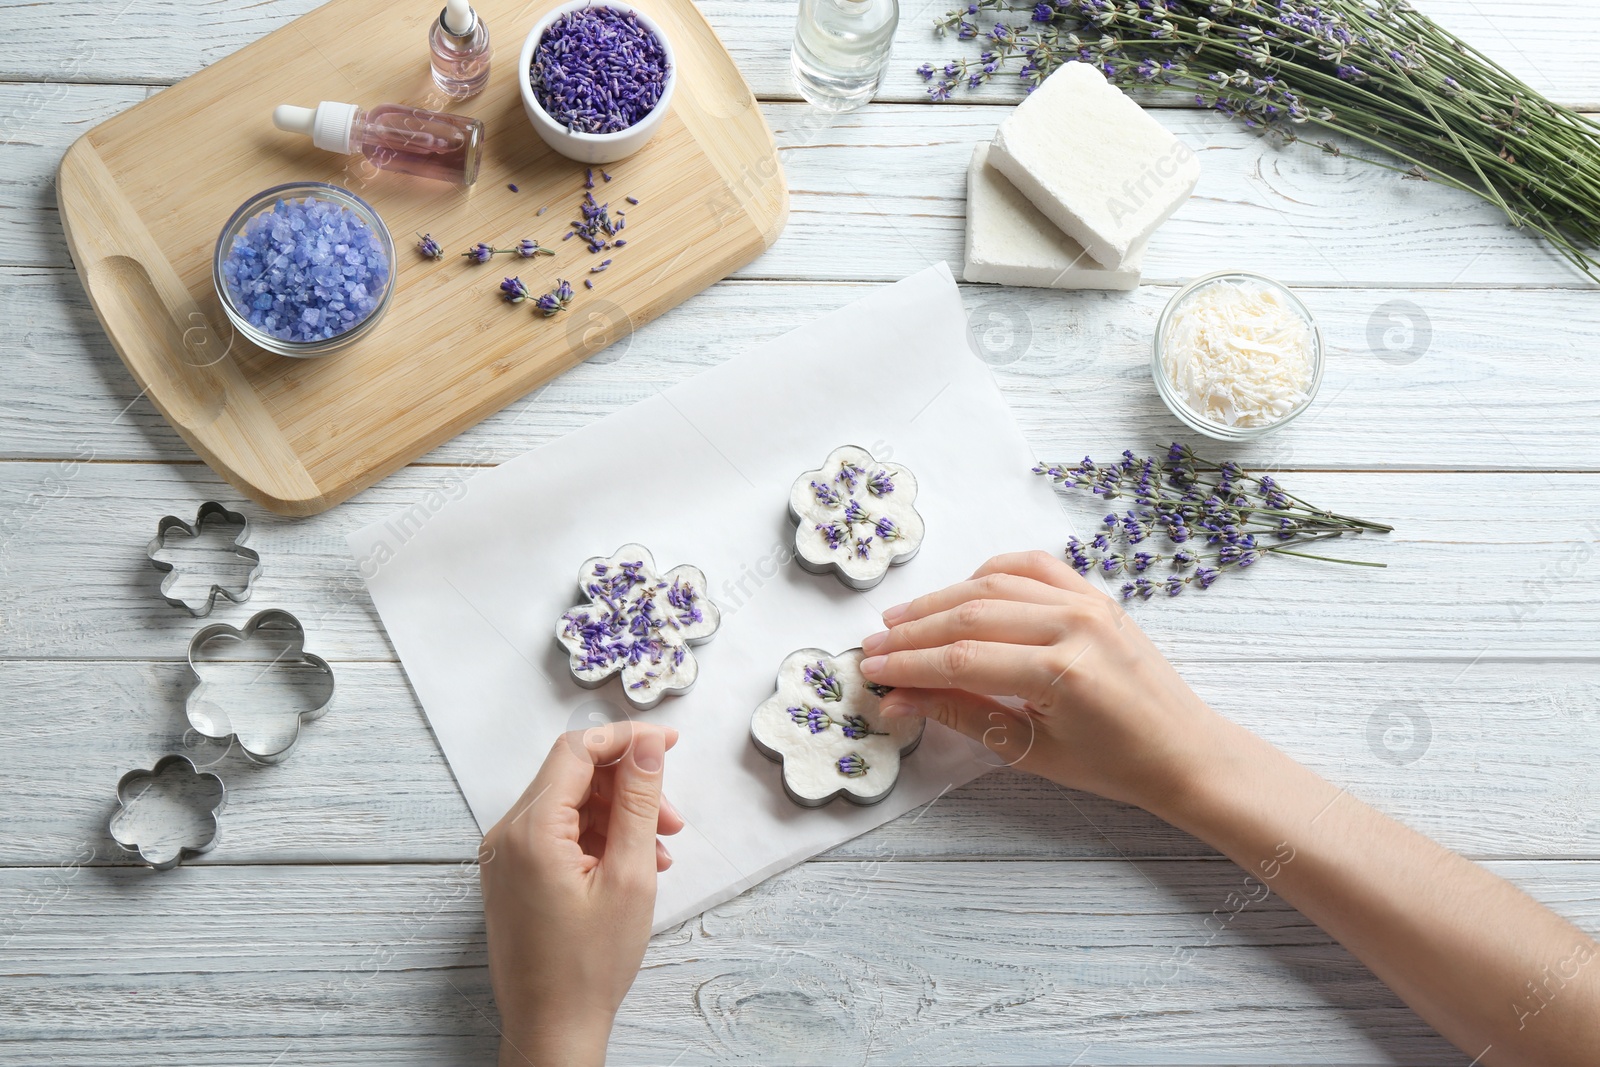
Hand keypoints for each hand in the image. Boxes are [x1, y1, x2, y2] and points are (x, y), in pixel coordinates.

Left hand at [480, 722, 683, 1066]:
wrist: (552, 1029)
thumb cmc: (588, 966)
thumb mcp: (629, 876)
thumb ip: (639, 802)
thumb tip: (648, 747)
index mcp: (530, 830)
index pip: (577, 750)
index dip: (626, 739)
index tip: (669, 743)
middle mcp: (507, 835)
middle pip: (574, 777)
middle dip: (629, 787)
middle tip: (673, 818)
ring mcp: (506, 857)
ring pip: (571, 807)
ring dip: (620, 817)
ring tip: (660, 852)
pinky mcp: (514, 876)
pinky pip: (560, 836)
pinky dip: (600, 840)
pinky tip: (635, 866)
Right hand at [858, 550, 1224, 811]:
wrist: (1184, 751)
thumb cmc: (1113, 764)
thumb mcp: (1029, 750)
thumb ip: (961, 714)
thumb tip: (899, 700)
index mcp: (1061, 671)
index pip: (961, 659)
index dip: (908, 665)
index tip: (870, 672)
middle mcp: (1074, 624)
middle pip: (970, 616)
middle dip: (913, 632)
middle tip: (873, 648)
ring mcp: (1087, 602)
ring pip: (993, 585)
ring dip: (940, 600)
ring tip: (899, 621)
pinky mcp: (1095, 594)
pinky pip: (1032, 567)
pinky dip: (990, 574)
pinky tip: (960, 592)